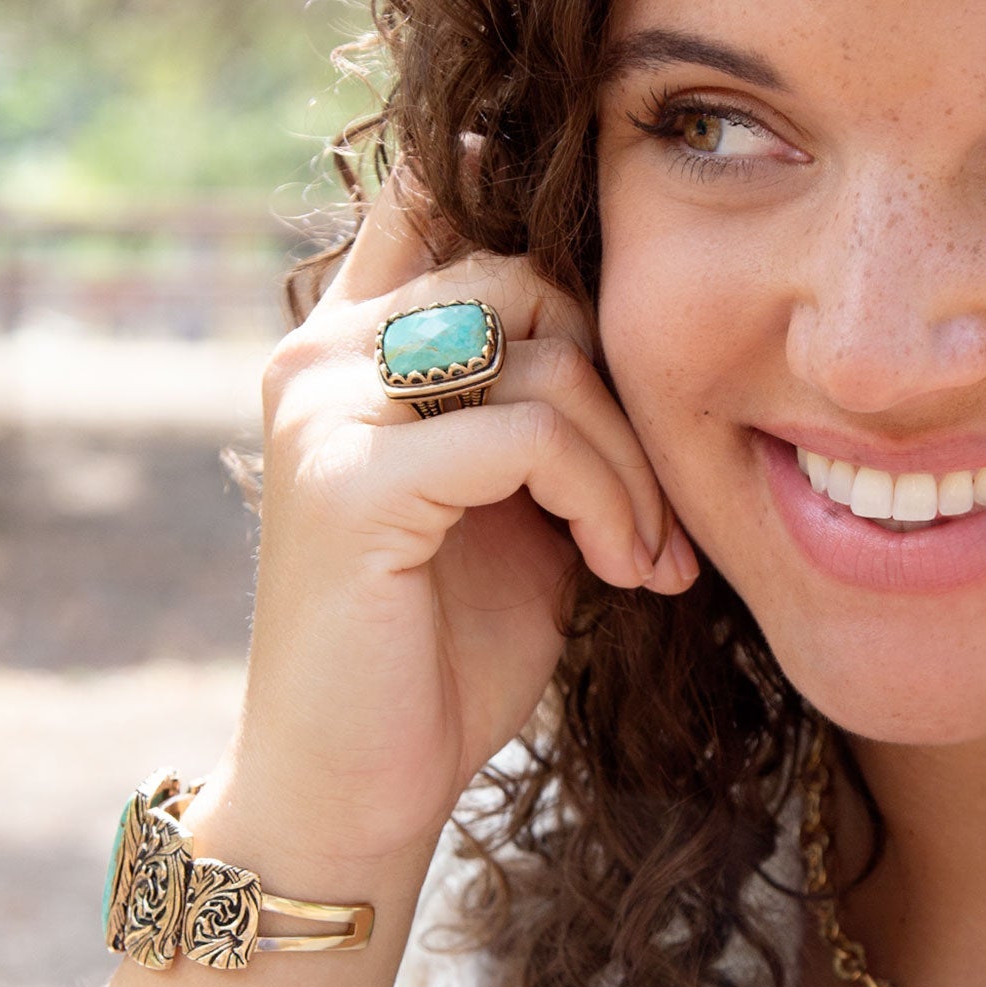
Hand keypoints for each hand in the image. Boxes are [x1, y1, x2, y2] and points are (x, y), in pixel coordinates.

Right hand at [207, 163, 697, 866]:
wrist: (362, 786)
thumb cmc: (444, 650)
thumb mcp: (511, 506)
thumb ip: (538, 409)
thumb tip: (639, 328)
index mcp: (350, 349)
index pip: (427, 200)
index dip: (521, 200)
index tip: (632, 282)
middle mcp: (322, 356)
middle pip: (525, 276)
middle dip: (622, 384)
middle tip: (663, 505)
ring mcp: (325, 410)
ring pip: (539, 352)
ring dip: (629, 459)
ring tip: (650, 554)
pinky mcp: (351, 481)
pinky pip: (527, 433)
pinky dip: (604, 498)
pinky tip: (622, 572)